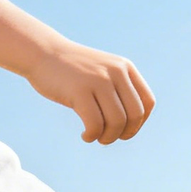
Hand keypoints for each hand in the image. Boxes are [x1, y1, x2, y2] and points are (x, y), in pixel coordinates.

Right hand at [26, 40, 154, 143]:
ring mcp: (98, 80)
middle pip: (134, 115)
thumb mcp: (102, 73)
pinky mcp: (79, 91)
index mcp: (125, 68)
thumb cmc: (72, 71)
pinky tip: (85, 135)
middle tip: (107, 137)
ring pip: (117, 122)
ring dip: (107, 137)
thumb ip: (118, 90)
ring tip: (95, 137)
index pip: (147, 103)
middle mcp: (116, 72)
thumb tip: (130, 127)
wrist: (43, 53)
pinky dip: (92, 135)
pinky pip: (95, 124)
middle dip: (124, 134)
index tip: (123, 130)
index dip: (139, 123)